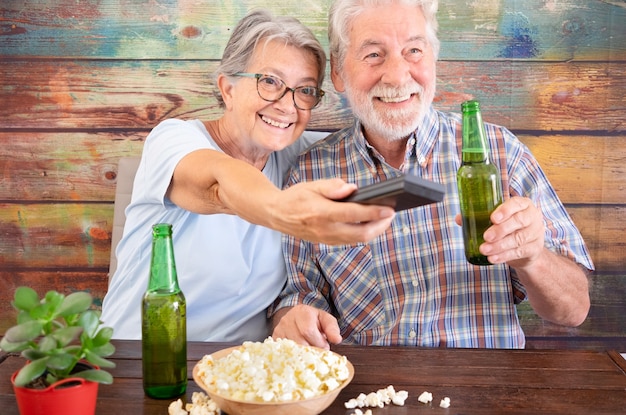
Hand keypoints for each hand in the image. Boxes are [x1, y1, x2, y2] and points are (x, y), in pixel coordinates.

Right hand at [269, 179, 394, 244]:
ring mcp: (325, 239)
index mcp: (321, 212)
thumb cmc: (295, 197)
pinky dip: (363, 234)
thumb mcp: (312, 185)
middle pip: (360, 233)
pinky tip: (371, 225)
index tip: (390, 209)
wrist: (276, 214)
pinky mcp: (326, 242)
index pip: (354, 214)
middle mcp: (325, 229)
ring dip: (374, 232)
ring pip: (357, 240)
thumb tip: (352, 188)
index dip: (374, 213)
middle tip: (392, 216)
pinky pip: (349, 241)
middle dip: (380, 226)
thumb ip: (332, 186)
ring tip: (385, 220)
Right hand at [272, 305, 341, 349]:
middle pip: (299, 342)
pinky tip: (299, 354)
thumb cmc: (314, 320)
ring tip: (309, 351)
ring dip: (302, 355)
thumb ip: (332, 329)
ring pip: (291, 349)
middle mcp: (287, 320)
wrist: (297, 317)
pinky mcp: (274, 339)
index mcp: (302, 312)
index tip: (324, 346)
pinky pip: (283, 352)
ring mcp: (279, 329)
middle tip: (317, 351)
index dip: (318, 343)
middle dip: (311, 350)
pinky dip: (293, 356)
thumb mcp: (326, 320)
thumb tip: (337, 339)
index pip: (308, 331)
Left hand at [474, 196, 544, 267]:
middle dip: (500, 230)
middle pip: (519, 221)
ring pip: (518, 239)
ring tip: (484, 250)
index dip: (505, 210)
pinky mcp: (535, 249)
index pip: (516, 203)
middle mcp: (532, 217)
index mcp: (523, 205)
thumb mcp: (498, 219)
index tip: (493, 218)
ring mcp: (535, 233)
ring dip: (499, 246)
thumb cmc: (509, 227)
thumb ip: (480, 217)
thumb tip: (459, 218)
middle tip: (486, 237)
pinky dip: (504, 256)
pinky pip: (519, 252)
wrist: (527, 247)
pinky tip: (493, 258)